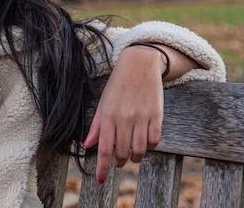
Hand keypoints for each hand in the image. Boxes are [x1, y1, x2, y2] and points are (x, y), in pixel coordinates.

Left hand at [83, 45, 165, 182]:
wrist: (139, 64)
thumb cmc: (118, 85)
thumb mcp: (103, 103)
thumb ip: (96, 125)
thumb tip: (87, 144)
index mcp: (108, 115)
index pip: (104, 148)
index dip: (102, 166)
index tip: (100, 179)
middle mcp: (124, 118)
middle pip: (122, 152)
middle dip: (119, 161)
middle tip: (118, 160)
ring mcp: (142, 117)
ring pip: (139, 150)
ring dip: (135, 157)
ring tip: (131, 155)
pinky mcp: (157, 115)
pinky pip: (154, 140)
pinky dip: (149, 147)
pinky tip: (144, 143)